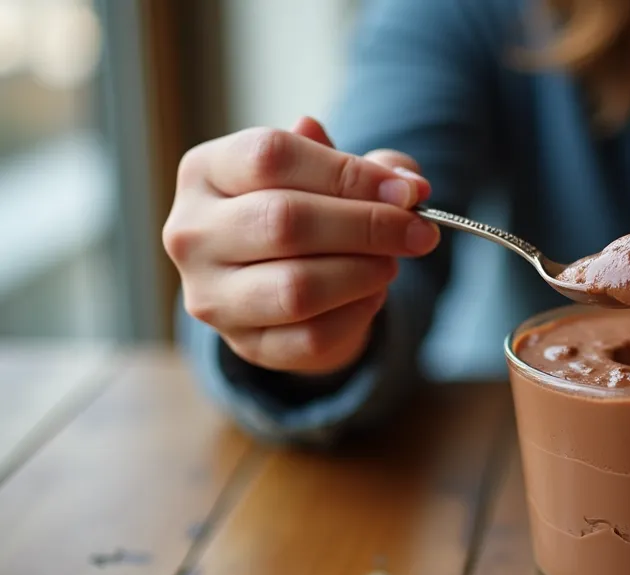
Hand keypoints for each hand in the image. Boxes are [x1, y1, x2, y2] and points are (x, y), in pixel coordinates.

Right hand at [163, 117, 437, 373]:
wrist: (281, 281)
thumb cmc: (308, 210)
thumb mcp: (333, 175)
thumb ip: (371, 169)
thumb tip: (410, 183)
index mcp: (205, 171)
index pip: (272, 157)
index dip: (349, 174)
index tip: (407, 192)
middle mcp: (193, 232)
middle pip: (285, 221)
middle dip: (368, 226)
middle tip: (419, 232)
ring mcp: (211, 295)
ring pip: (296, 287)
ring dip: (364, 273)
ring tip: (391, 262)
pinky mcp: (244, 345)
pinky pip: (313, 336)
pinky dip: (358, 314)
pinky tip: (372, 294)